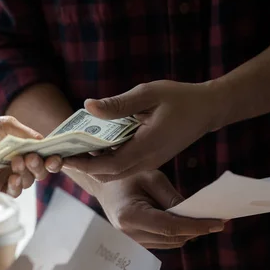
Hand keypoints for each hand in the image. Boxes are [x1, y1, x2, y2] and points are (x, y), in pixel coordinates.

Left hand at [0, 116, 62, 196]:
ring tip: (16, 162)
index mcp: (23, 147)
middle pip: (41, 170)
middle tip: (33, 158)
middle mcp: (19, 163)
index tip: (55, 156)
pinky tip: (13, 178)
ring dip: (27, 173)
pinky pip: (15, 192)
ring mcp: (9, 177)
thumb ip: (25, 133)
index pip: (45, 154)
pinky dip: (17, 186)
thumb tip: (44, 141)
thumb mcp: (3, 125)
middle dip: (41, 165)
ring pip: (29, 181)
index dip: (53, 156)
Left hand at [65, 80, 223, 181]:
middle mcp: (147, 160)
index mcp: (146, 147)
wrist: (208, 110)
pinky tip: (95, 148)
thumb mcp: (149, 93)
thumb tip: (88, 106)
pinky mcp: (151, 160)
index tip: (63, 157)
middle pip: (108, 175)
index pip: (108, 165)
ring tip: (73, 152)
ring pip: (115, 174)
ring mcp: (150, 163)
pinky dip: (106, 162)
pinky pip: (123, 167)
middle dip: (84, 168)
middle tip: (61, 155)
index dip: (84, 164)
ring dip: (94, 166)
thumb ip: (118, 104)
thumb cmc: (180, 98)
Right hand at [94, 170, 224, 248]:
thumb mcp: (152, 179)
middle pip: (173, 238)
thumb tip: (195, 215)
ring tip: (204, 218)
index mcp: (130, 216)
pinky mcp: (137, 243)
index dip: (196, 226)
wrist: (104, 186)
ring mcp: (132, 241)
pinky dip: (178, 233)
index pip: (170, 227)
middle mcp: (129, 234)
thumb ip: (172, 198)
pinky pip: (164, 242)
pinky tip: (186, 221)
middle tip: (218, 218)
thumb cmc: (127, 177)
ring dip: (189, 232)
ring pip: (171, 243)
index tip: (219, 223)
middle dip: (196, 229)